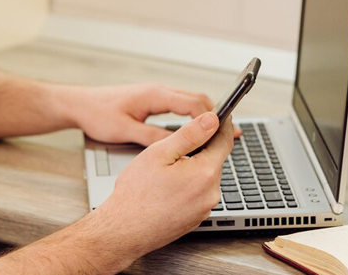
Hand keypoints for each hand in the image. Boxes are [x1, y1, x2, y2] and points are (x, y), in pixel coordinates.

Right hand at [0, 112, 235, 274]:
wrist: (123, 230)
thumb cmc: (136, 193)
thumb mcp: (160, 153)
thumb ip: (190, 134)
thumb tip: (212, 119)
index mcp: (205, 173)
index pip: (224, 141)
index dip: (221, 125)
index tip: (218, 116)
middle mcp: (211, 193)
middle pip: (214, 159)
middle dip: (199, 149)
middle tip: (175, 144)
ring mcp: (204, 208)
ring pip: (204, 177)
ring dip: (191, 168)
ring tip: (164, 170)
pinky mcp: (195, 218)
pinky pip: (197, 194)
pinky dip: (186, 185)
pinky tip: (165, 187)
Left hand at [72, 83, 238, 145]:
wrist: (78, 104)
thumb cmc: (97, 114)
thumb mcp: (125, 131)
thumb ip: (152, 137)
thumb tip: (177, 146)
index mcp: (155, 95)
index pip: (193, 103)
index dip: (210, 118)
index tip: (223, 133)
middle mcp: (158, 91)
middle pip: (197, 100)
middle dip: (213, 117)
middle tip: (229, 135)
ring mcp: (156, 94)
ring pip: (189, 102)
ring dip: (203, 116)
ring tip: (218, 134)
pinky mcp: (152, 101)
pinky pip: (179, 106)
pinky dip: (191, 116)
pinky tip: (196, 129)